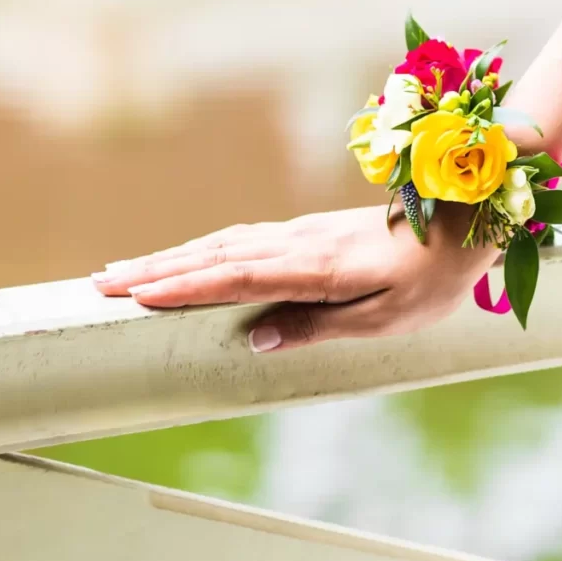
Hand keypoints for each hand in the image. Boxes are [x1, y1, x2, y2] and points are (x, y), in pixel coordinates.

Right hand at [92, 204, 497, 351]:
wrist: (459, 221)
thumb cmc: (428, 280)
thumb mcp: (383, 320)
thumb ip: (317, 327)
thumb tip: (254, 340)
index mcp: (315, 269)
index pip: (234, 277)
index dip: (183, 287)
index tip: (134, 296)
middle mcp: (298, 243)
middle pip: (213, 255)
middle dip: (156, 270)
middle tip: (102, 283)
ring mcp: (299, 232)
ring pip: (222, 242)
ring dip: (171, 256)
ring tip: (127, 270)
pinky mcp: (306, 230)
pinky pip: (241, 238)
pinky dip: (204, 248)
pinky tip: (188, 256)